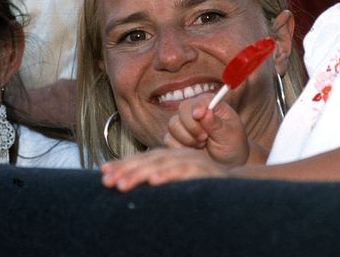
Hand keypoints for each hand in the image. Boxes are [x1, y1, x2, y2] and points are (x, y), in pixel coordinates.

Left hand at [100, 148, 228, 191]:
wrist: (236, 184)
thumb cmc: (203, 182)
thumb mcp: (178, 177)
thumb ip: (158, 177)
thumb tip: (127, 183)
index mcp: (171, 156)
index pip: (143, 159)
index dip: (123, 164)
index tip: (103, 173)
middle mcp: (179, 155)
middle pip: (148, 160)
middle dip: (125, 170)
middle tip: (106, 181)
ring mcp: (192, 161)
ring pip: (163, 164)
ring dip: (141, 174)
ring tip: (122, 184)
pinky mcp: (204, 170)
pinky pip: (185, 171)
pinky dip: (169, 175)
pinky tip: (155, 182)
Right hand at [164, 95, 249, 166]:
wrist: (226, 166)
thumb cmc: (232, 147)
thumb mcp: (230, 136)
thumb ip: (217, 125)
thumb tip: (206, 113)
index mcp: (214, 106)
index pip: (202, 99)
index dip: (198, 106)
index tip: (198, 116)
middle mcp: (197, 113)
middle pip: (183, 108)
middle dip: (192, 126)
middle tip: (204, 138)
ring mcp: (185, 125)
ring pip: (173, 124)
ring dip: (187, 138)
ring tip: (202, 145)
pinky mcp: (176, 139)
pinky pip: (168, 139)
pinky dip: (180, 147)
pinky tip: (193, 151)